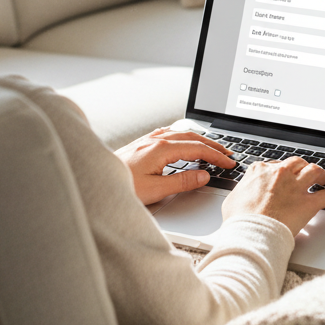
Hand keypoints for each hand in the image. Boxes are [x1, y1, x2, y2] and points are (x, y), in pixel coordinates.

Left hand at [115, 127, 235, 205]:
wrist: (94, 182)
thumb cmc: (121, 187)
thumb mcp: (155, 190)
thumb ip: (182, 181)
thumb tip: (204, 175)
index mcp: (162, 149)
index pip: (198, 149)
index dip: (216, 156)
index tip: (229, 162)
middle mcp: (156, 140)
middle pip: (193, 138)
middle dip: (213, 145)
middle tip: (228, 154)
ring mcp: (148, 140)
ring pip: (182, 134)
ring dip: (200, 140)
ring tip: (212, 147)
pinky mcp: (143, 143)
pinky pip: (170, 134)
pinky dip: (185, 137)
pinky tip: (185, 140)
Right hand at [222, 156, 324, 236]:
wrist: (251, 233)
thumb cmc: (239, 220)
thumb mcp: (232, 200)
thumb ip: (242, 192)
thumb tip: (242, 194)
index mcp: (260, 171)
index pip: (274, 165)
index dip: (280, 171)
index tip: (282, 176)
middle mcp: (280, 174)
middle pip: (296, 163)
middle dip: (302, 167)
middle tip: (305, 174)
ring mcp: (295, 187)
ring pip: (314, 171)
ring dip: (320, 174)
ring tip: (323, 179)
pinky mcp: (308, 203)